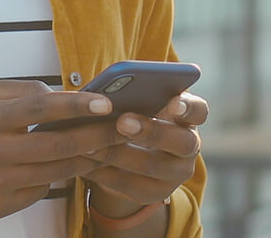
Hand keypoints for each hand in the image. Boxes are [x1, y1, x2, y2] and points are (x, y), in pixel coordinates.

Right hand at [0, 79, 125, 219]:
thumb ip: (14, 91)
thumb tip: (55, 94)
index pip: (37, 110)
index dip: (73, 105)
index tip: (104, 101)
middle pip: (55, 146)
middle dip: (95, 136)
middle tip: (123, 126)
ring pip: (54, 171)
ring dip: (84, 157)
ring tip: (108, 144)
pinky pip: (38, 190)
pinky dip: (55, 175)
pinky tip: (67, 162)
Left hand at [84, 91, 206, 213]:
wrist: (132, 148)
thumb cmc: (133, 109)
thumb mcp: (138, 99)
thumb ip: (133, 93)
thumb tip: (107, 89)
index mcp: (187, 116)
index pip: (198, 110)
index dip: (188, 107)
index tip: (174, 101)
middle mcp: (189, 146)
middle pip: (180, 142)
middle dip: (150, 131)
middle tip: (122, 121)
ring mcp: (175, 173)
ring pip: (151, 166)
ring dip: (118, 153)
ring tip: (90, 141)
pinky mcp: (154, 193)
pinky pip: (130, 186)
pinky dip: (104, 172)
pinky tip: (83, 160)